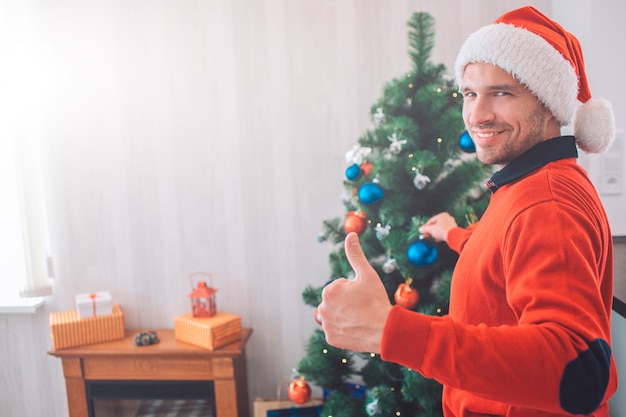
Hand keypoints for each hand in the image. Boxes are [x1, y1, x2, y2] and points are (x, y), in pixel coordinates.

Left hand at [318, 233, 391, 352]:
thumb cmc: (376, 300)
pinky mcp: (331, 339)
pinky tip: (356, 329)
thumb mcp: (367, 274)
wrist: (385, 331)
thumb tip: (351, 234)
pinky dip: (345, 330)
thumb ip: (355, 254)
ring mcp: (326, 325)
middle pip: (336, 301)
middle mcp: (322, 308)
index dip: (353, 290)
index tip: (362, 296)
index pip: (340, 286)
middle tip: (362, 308)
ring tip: (360, 318)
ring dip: (345, 315)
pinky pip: (336, 330)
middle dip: (347, 302)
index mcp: (329, 291)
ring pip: (336, 315)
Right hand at [418, 212, 456, 241]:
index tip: (423, 231)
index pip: (431, 220)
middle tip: (427, 235)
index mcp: (442, 215)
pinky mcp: (453, 230)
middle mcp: (447, 218)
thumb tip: (420, 229)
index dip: (426, 227)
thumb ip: (424, 229)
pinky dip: (441, 235)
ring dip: (436, 233)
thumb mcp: (431, 229)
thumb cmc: (444, 230)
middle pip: (436, 225)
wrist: (453, 237)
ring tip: (433, 237)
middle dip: (431, 231)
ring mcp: (451, 224)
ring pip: (440, 228)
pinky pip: (445, 231)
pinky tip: (439, 239)